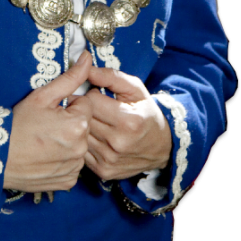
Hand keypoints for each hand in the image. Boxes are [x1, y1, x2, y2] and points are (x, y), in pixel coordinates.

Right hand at [3, 51, 93, 191]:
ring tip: (44, 141)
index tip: (51, 111)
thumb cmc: (18, 124)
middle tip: (45, 126)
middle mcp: (81, 148)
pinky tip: (46, 156)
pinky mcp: (68, 181)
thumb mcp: (42, 96)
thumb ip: (70, 77)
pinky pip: (73, 164)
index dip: (68, 105)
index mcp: (78, 124)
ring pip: (79, 145)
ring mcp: (75, 167)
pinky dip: (63, 160)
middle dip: (69, 123)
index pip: (86, 105)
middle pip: (84, 126)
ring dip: (67, 142)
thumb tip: (87, 58)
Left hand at [81, 66, 171, 180]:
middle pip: (83, 118)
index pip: (90, 101)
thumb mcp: (135, 89)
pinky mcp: (103, 171)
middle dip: (84, 109)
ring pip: (79, 135)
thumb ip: (110, 76)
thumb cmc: (146, 113)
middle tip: (92, 107)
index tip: (96, 94)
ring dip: (82, 126)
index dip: (90, 94)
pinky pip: (82, 151)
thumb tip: (87, 68)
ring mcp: (109, 159)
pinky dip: (85, 142)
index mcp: (128, 121)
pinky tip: (95, 136)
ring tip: (95, 121)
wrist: (161, 147)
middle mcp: (118, 143)